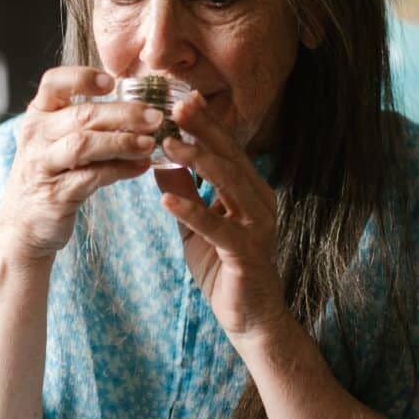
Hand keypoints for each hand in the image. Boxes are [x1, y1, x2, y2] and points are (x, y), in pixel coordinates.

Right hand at [0, 66, 162, 264]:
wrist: (23, 225)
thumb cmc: (50, 175)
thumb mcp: (57, 141)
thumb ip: (87, 123)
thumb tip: (140, 111)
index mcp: (38, 115)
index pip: (53, 83)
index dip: (83, 78)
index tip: (113, 82)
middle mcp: (36, 136)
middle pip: (81, 115)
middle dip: (123, 114)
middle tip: (155, 117)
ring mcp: (43, 165)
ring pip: (84, 145)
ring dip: (122, 142)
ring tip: (149, 143)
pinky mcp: (56, 194)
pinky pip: (92, 176)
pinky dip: (120, 170)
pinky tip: (141, 167)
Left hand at [153, 91, 291, 347]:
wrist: (252, 320)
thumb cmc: (226, 271)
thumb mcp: (197, 227)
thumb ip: (185, 192)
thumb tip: (160, 162)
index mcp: (250, 192)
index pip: (227, 150)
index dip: (206, 123)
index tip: (181, 98)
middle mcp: (259, 202)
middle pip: (230, 158)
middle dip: (203, 130)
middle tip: (175, 106)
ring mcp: (257, 226)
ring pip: (228, 184)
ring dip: (198, 162)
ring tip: (168, 144)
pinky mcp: (247, 253)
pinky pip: (217, 228)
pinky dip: (192, 211)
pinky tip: (166, 199)